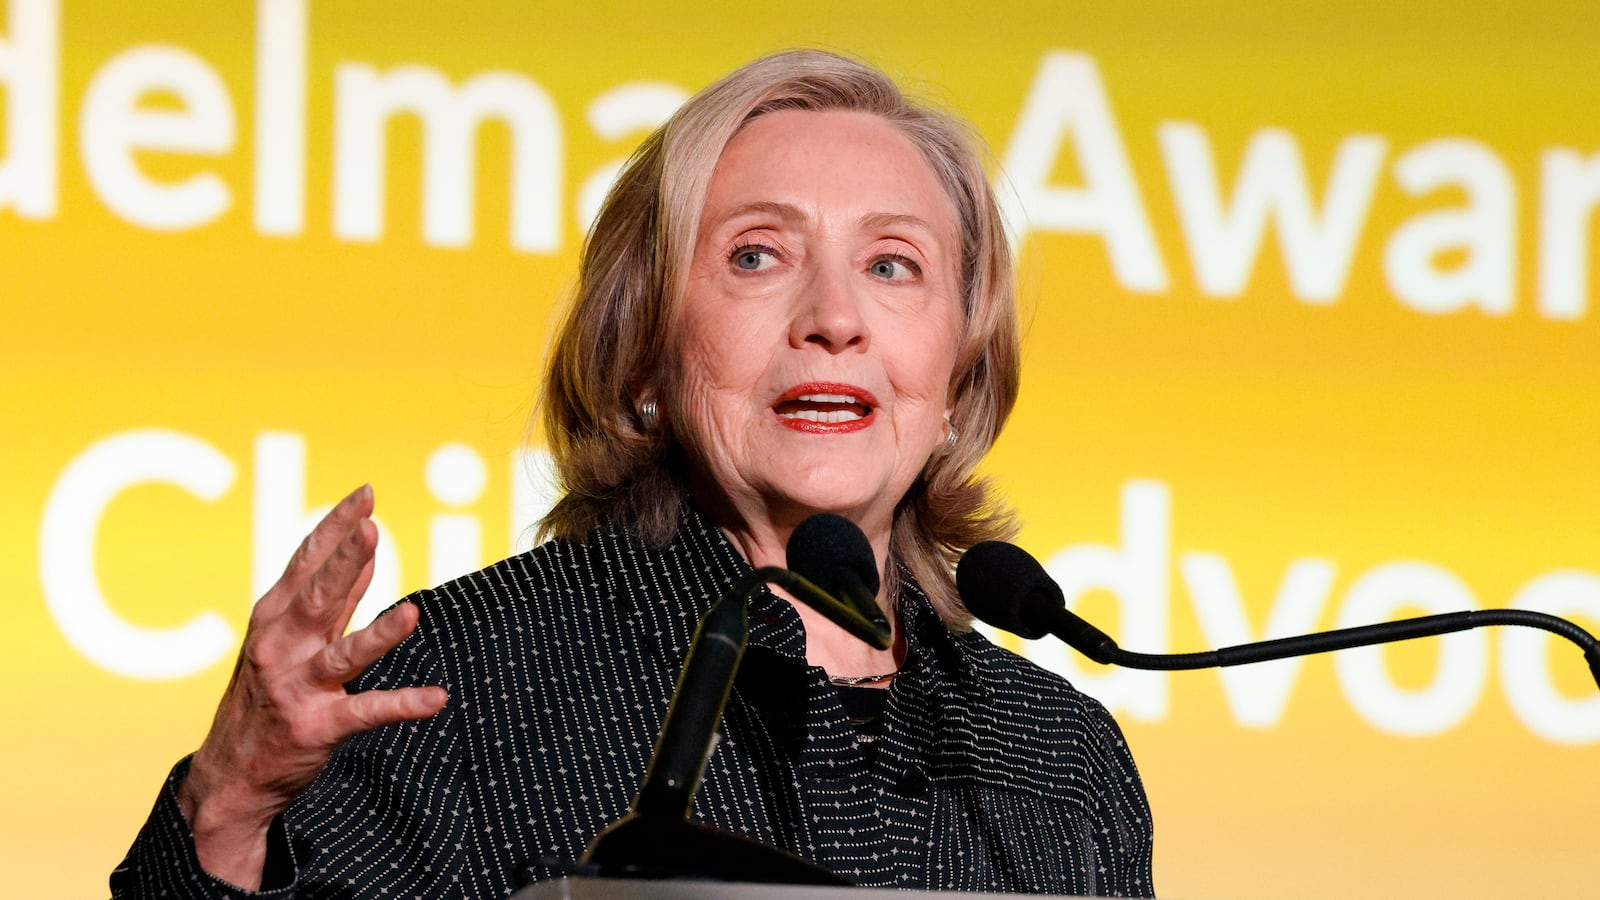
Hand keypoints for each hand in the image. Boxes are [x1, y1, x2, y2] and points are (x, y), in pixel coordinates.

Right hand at [177, 484, 448, 888]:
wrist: (230, 776)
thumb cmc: (264, 696)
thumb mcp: (289, 640)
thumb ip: (330, 600)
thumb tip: (366, 553)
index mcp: (274, 618)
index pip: (305, 562)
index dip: (335, 527)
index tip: (366, 494)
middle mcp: (281, 648)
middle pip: (318, 597)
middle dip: (344, 562)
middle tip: (372, 528)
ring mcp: (298, 688)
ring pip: (342, 655)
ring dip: (378, 635)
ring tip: (411, 613)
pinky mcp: (318, 727)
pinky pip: (366, 712)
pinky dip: (403, 704)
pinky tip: (437, 699)